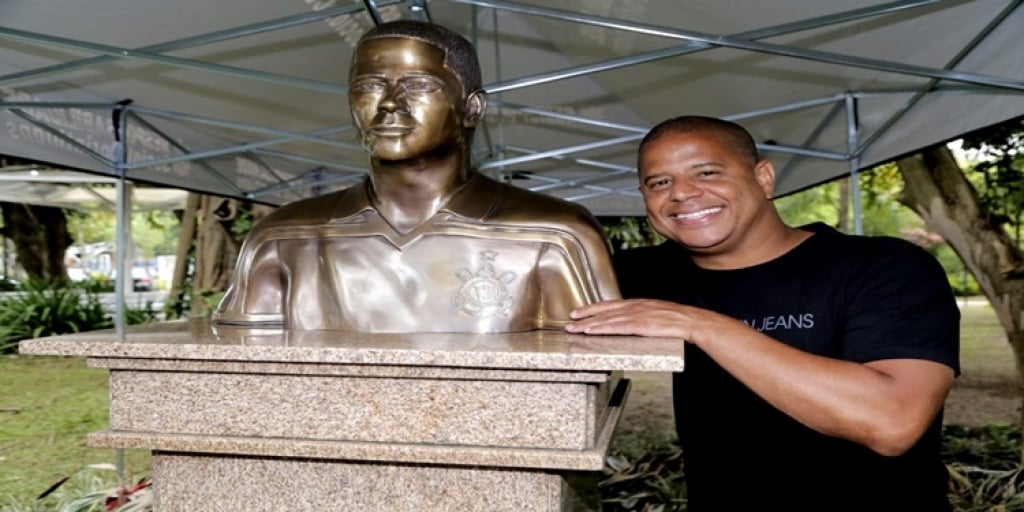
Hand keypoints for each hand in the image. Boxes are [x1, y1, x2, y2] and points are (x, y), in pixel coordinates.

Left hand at [565, 298, 725, 340]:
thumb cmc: (677, 321)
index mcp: (639, 303)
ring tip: (574, 329)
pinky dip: (601, 328)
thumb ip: (642, 317)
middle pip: (605, 310)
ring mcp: (637, 315)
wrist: (693, 321)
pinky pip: (616, 327)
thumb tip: (631, 324)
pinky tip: (591, 332)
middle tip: (570, 319)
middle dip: (586, 315)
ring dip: (588, 324)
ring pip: (607, 319)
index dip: (594, 307)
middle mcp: (635, 306)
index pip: (611, 304)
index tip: (580, 310)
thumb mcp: (656, 314)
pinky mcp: (640, 325)